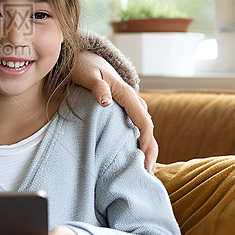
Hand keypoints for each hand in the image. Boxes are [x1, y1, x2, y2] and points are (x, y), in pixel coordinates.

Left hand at [74, 52, 157, 172]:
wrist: (85, 58)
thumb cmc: (84, 66)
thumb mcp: (87, 74)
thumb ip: (97, 87)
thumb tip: (106, 102)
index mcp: (126, 94)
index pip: (144, 122)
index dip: (147, 143)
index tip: (144, 161)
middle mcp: (133, 101)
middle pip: (148, 129)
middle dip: (150, 152)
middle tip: (148, 176)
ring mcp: (130, 105)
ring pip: (143, 130)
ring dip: (146, 150)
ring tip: (143, 173)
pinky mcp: (124, 110)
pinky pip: (135, 128)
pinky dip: (138, 143)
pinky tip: (134, 157)